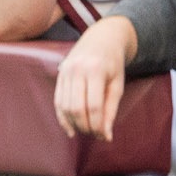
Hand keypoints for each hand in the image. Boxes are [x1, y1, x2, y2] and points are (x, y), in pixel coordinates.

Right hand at [55, 16, 135, 140]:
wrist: (101, 39)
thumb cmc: (113, 64)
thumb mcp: (117, 84)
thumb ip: (111, 110)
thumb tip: (105, 136)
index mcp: (95, 70)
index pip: (94, 106)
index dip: (98, 125)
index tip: (103, 136)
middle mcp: (77, 70)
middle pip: (76, 108)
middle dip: (85, 126)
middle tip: (94, 135)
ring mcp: (65, 71)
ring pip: (64, 106)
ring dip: (74, 124)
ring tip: (84, 131)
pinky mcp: (59, 75)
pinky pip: (58, 100)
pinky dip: (62, 117)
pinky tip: (70, 129)